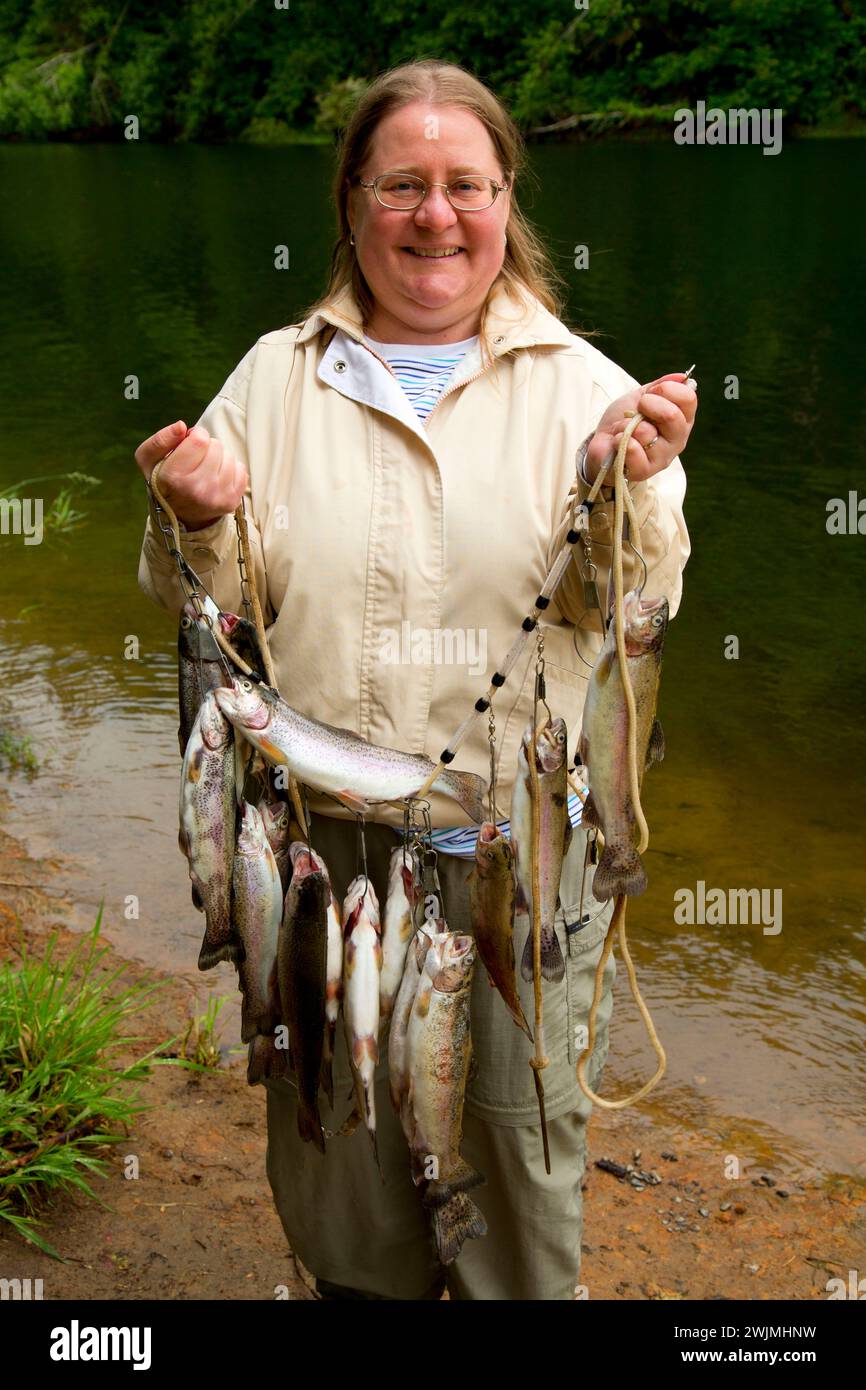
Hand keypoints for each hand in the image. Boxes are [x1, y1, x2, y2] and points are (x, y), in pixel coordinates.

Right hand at [134, 421, 247, 529]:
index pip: (200, 439)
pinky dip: (230, 469)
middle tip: (196, 460)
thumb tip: (182, 426)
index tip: (188, 443)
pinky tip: (216, 478)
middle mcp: (197, 489)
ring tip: (205, 470)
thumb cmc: (163, 481)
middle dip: (206, 447)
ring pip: (229, 456)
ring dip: (219, 458)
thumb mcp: (148, 460)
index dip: (195, 435)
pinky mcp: (232, 502)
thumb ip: (160, 439)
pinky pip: (241, 469)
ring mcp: (217, 497)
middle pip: (216, 446)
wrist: (177, 514)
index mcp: (174, 477)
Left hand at [584, 372, 697, 486]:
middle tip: (638, 409)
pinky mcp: (644, 471)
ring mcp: (662, 457)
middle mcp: (678, 440)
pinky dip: (620, 440)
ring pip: (647, 432)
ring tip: (625, 430)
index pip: (688, 398)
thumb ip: (661, 386)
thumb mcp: (641, 396)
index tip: (650, 393)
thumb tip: (682, 376)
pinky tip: (619, 442)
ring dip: (628, 425)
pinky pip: (633, 449)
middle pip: (672, 415)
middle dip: (647, 404)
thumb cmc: (625, 420)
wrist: (604, 442)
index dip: (666, 389)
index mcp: (682, 419)